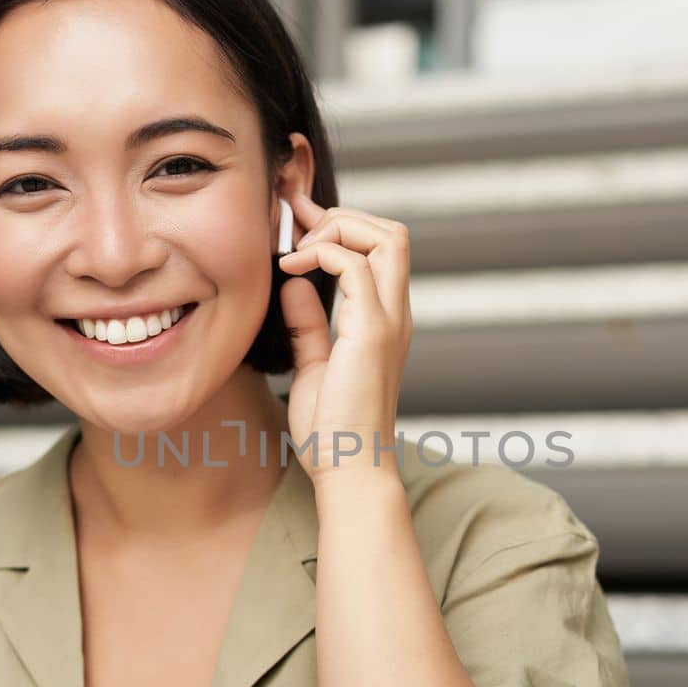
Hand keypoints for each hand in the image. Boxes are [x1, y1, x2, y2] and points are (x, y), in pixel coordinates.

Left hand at [277, 188, 412, 480]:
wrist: (349, 470)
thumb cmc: (333, 431)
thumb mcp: (314, 367)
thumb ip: (309, 325)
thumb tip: (296, 287)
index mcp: (385, 320)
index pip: (382, 249)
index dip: (341, 225)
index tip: (297, 223)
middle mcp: (395, 314)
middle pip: (393, 232)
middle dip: (344, 216)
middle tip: (296, 228)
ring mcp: (388, 321)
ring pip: (386, 237)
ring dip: (337, 229)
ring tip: (297, 251)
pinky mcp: (372, 333)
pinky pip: (357, 265)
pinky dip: (324, 253)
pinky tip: (292, 270)